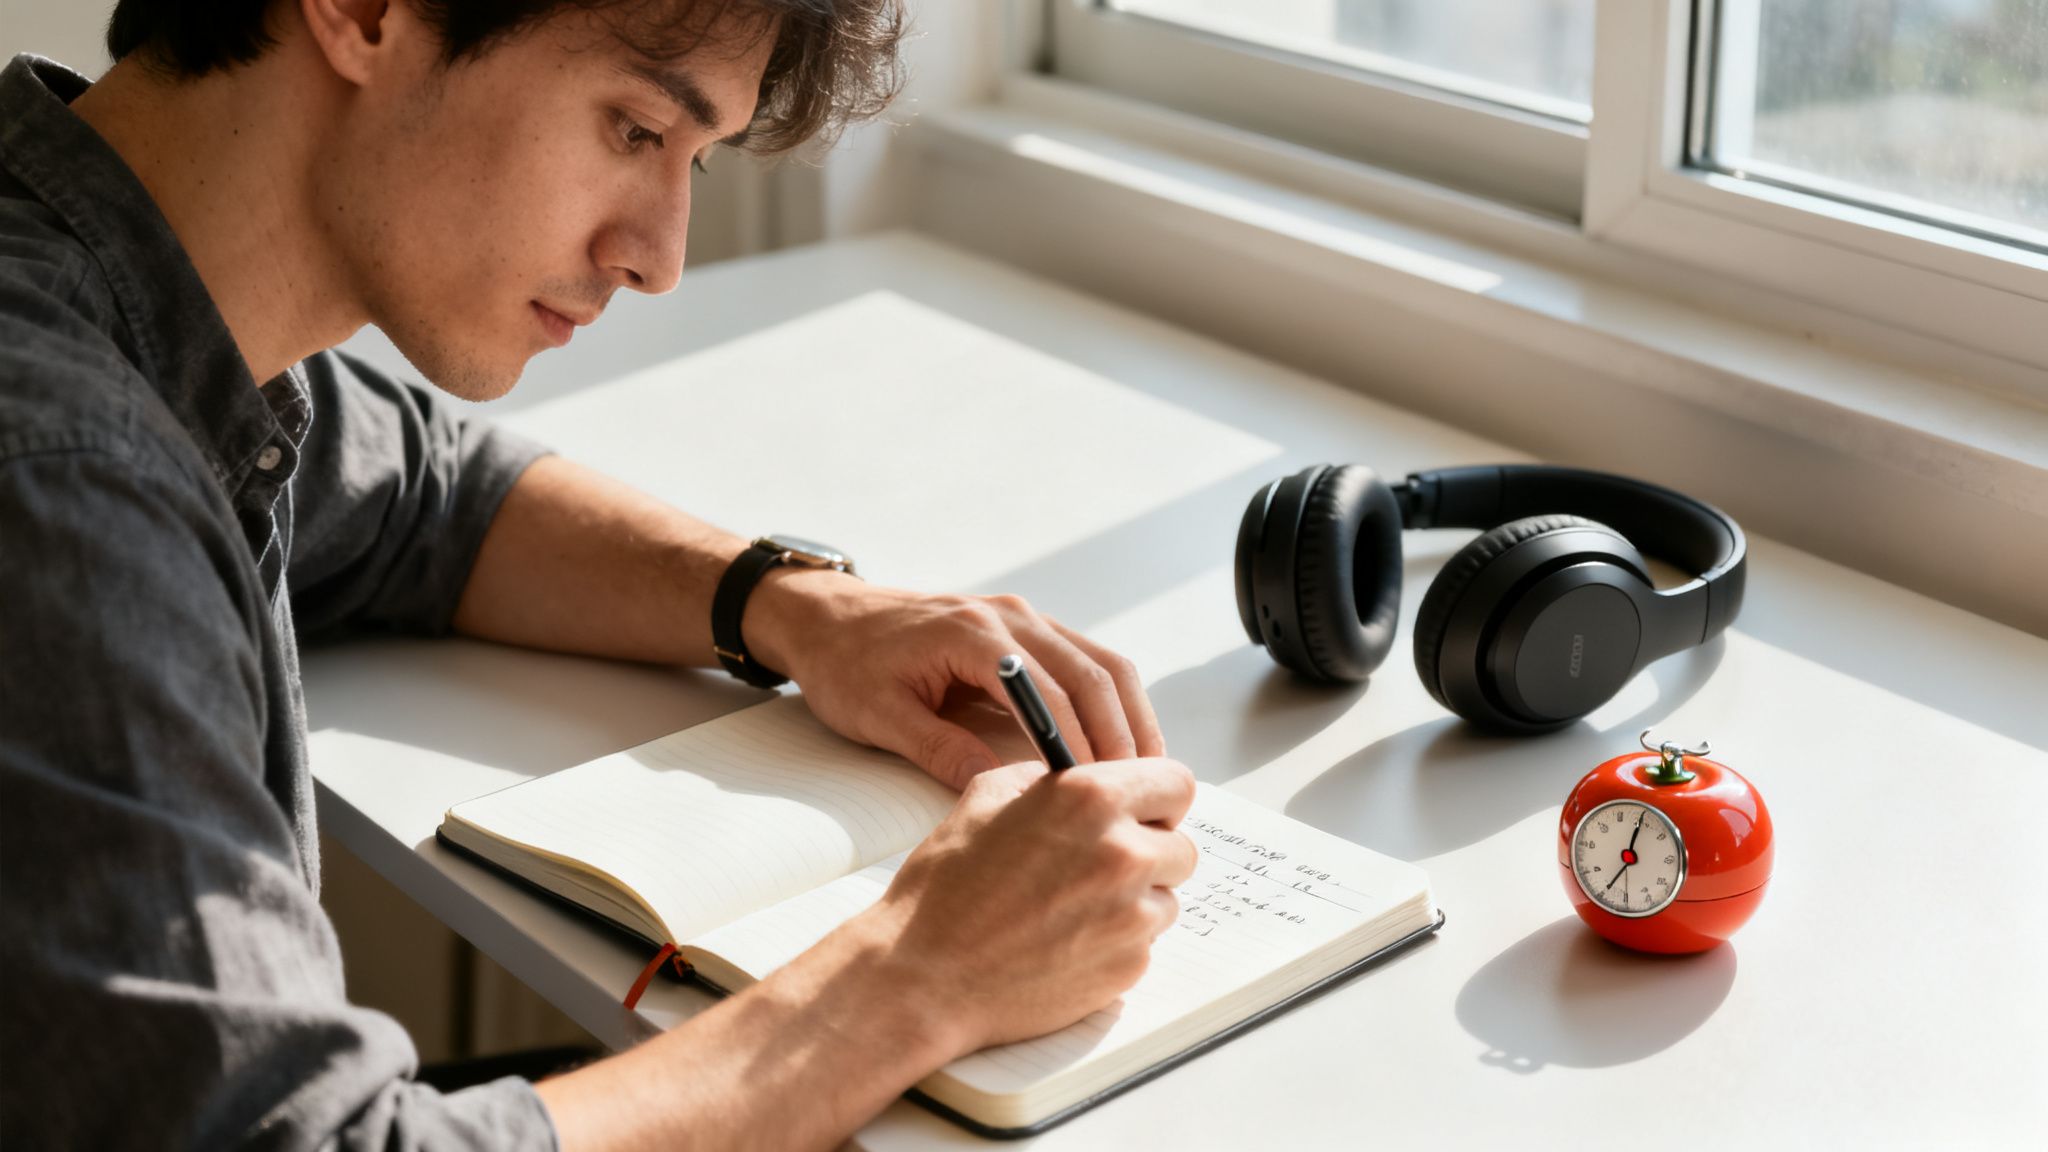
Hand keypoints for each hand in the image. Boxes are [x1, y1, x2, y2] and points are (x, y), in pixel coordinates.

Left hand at [745, 569, 1166, 788]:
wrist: (825, 617)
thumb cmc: (844, 664)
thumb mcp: (879, 716)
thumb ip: (940, 750)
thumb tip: (1002, 791)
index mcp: (973, 634)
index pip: (1052, 692)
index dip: (1083, 745)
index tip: (1102, 792)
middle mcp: (1008, 616)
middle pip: (1093, 672)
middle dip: (1124, 733)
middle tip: (1144, 790)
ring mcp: (1021, 617)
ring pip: (1100, 661)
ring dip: (1128, 715)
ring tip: (1146, 772)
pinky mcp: (1023, 628)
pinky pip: (1084, 659)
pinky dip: (1110, 699)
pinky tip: (1119, 741)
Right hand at [862, 757, 1199, 1054]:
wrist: (926, 976)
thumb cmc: (946, 886)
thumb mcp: (986, 797)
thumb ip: (1048, 778)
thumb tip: (1079, 775)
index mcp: (1091, 799)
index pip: (1176, 782)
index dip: (1156, 798)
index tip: (1140, 811)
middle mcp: (1123, 853)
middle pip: (1181, 846)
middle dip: (1147, 851)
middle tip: (1099, 864)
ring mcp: (1132, 917)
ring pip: (1166, 898)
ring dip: (1135, 901)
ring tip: (1071, 908)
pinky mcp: (1129, 967)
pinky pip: (1145, 944)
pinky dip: (1116, 943)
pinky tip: (1065, 942)